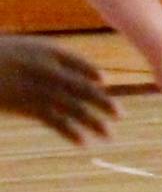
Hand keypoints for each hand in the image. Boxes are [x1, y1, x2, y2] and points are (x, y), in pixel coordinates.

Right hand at [0, 35, 115, 143]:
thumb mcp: (11, 51)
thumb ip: (32, 60)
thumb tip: (51, 72)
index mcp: (43, 49)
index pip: (76, 61)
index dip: (91, 72)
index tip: (104, 82)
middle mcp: (48, 67)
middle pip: (83, 87)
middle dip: (103, 102)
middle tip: (120, 115)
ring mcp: (39, 87)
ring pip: (75, 106)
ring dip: (94, 122)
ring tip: (109, 135)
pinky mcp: (27, 105)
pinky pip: (55, 120)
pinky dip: (71, 132)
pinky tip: (83, 142)